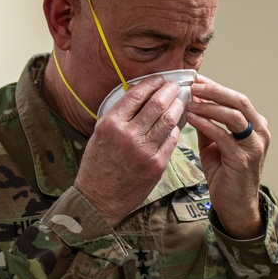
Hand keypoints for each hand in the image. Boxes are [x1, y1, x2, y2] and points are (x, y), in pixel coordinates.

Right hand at [75, 75, 184, 225]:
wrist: (98, 199)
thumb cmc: (97, 165)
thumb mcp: (99, 134)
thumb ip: (119, 116)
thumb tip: (140, 96)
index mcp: (111, 124)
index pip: (137, 94)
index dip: (152, 83)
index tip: (160, 79)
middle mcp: (128, 135)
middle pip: (158, 104)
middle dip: (170, 91)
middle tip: (175, 86)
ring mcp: (145, 150)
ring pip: (169, 120)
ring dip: (178, 107)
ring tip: (180, 102)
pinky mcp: (157, 164)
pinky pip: (172, 140)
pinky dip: (175, 130)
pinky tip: (175, 125)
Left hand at [184, 75, 269, 238]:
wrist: (235, 206)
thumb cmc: (226, 176)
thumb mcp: (215, 146)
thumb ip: (208, 125)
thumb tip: (193, 103)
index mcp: (256, 127)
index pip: (236, 99)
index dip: (215, 87)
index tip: (195, 79)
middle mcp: (260, 133)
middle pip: (239, 101)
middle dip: (214, 90)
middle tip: (193, 84)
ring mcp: (254, 146)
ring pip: (233, 115)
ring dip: (209, 105)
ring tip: (190, 100)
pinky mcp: (243, 159)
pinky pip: (223, 136)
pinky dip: (206, 124)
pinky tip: (192, 118)